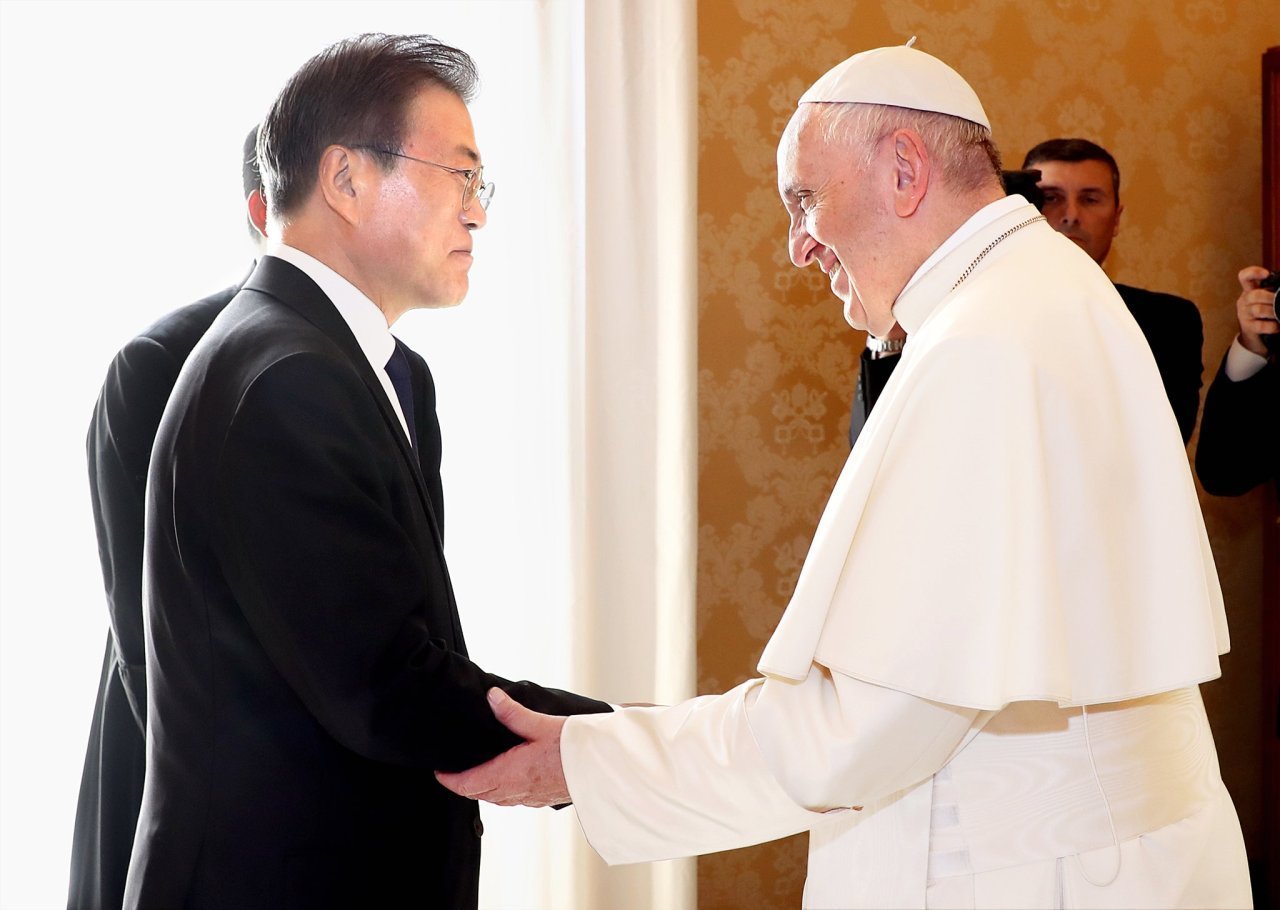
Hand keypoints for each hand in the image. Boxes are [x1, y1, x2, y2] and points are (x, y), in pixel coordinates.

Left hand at [435, 688, 568, 806]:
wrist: (606, 769)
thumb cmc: (578, 749)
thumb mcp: (543, 723)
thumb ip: (514, 713)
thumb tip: (492, 698)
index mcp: (511, 773)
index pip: (469, 784)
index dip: (450, 780)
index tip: (439, 771)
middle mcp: (518, 790)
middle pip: (479, 794)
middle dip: (463, 785)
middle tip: (453, 771)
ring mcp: (531, 797)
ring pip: (496, 798)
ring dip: (482, 789)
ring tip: (476, 773)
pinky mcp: (544, 797)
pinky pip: (514, 799)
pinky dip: (502, 791)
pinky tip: (508, 778)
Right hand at [1235, 265, 1276, 355]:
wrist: (1255, 335)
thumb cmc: (1264, 312)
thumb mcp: (1265, 298)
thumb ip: (1271, 290)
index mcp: (1249, 290)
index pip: (1244, 277)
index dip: (1253, 273)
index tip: (1266, 274)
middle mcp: (1244, 301)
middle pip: (1254, 295)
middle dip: (1270, 298)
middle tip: (1279, 301)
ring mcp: (1244, 314)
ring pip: (1258, 310)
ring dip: (1272, 312)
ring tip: (1278, 314)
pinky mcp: (1248, 327)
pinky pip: (1261, 325)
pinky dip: (1273, 326)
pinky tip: (1277, 326)